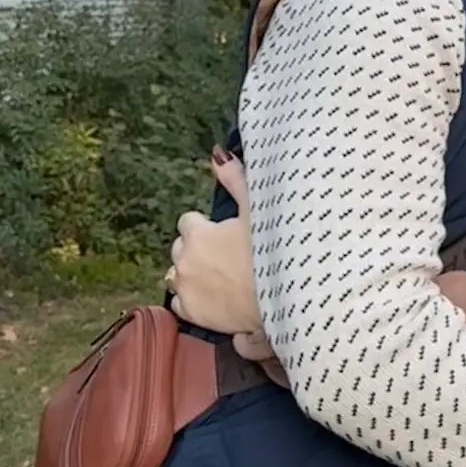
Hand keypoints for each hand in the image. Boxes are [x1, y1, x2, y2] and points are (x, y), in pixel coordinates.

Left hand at [166, 155, 262, 336]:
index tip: (225, 233)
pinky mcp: (193, 313)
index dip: (207, 226)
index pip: (188, 222)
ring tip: (221, 275)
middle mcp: (185, 261)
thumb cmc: (275, 251)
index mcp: (198, 234)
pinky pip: (180, 303)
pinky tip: (214, 296)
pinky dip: (193, 299)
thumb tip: (217, 153)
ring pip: (177, 274)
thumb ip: (235, 179)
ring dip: (192, 272)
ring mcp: (186, 289)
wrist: (288, 298)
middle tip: (227, 254)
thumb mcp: (258, 210)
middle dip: (197, 248)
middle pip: (181, 247)